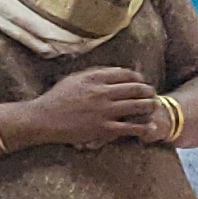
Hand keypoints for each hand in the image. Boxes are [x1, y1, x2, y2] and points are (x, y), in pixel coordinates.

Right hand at [24, 67, 158, 149]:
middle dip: (148, 90)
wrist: (43, 119)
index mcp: (94, 78)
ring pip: (137, 106)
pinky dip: (143, 126)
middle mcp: (102, 92)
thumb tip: (113, 70)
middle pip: (136, 88)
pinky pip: (130, 127)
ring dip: (150, 105)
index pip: (126, 74)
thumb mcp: (74, 79)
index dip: (138, 77)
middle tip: (153, 93)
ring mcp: (104, 111)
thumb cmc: (56, 98)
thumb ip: (94, 73)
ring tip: (154, 106)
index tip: (142, 80)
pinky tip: (150, 126)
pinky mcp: (103, 128)